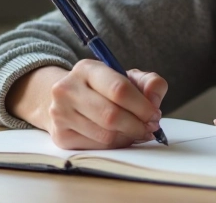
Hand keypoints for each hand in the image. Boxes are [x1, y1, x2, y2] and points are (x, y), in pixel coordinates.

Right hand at [8, 61, 167, 149]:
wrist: (69, 98)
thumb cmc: (106, 87)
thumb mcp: (129, 77)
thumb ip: (150, 83)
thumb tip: (154, 101)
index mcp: (87, 69)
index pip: (119, 89)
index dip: (142, 106)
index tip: (155, 114)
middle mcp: (68, 89)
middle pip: (111, 116)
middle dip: (137, 125)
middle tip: (150, 127)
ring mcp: (60, 114)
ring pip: (105, 135)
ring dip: (128, 136)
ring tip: (138, 131)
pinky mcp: (60, 136)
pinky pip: (97, 147)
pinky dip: (115, 144)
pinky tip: (121, 136)